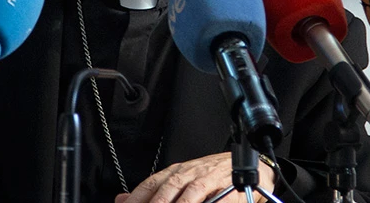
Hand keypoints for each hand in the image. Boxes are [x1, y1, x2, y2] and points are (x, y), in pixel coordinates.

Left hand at [114, 152, 275, 202]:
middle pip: (169, 188)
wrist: (248, 168)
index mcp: (176, 172)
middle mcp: (191, 174)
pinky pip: (219, 200)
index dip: (139, 197)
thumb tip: (121, 199)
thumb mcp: (179, 181)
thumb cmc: (210, 178)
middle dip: (157, 202)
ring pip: (192, 193)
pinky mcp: (229, 189)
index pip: (152, 184)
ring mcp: (210, 180)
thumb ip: (152, 191)